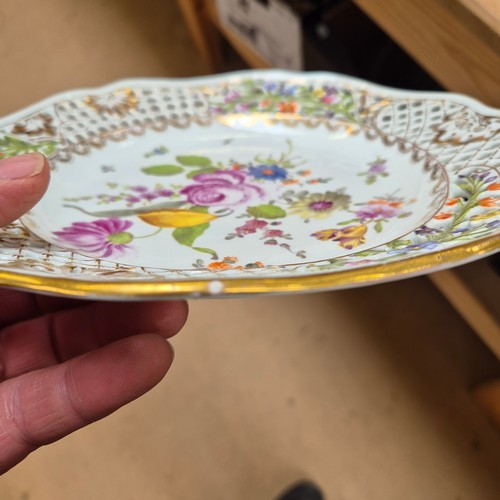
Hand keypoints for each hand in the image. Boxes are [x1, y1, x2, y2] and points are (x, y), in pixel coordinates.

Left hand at [0, 153, 187, 473]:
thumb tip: (33, 167)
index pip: (7, 238)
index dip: (64, 220)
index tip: (117, 208)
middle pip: (44, 294)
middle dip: (108, 280)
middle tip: (159, 263)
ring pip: (59, 350)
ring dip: (121, 331)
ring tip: (172, 309)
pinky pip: (53, 407)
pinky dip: (103, 385)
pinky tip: (150, 359)